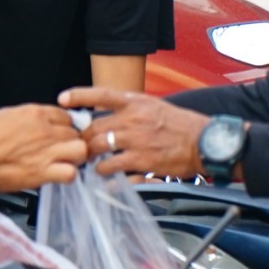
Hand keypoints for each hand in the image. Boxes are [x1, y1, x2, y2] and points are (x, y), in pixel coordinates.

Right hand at [0, 104, 91, 193]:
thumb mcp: (7, 115)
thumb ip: (30, 117)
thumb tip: (41, 120)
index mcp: (35, 113)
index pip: (67, 116)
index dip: (65, 127)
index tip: (60, 135)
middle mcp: (45, 130)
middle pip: (76, 133)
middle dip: (71, 142)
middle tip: (62, 151)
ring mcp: (46, 151)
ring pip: (81, 150)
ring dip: (75, 157)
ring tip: (65, 162)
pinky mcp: (42, 172)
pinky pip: (71, 173)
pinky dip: (67, 175)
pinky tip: (58, 175)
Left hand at [60, 86, 209, 179]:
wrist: (204, 142)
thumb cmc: (183, 126)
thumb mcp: (156, 107)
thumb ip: (133, 110)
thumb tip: (112, 117)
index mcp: (137, 102)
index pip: (101, 94)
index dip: (79, 95)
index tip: (63, 99)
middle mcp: (133, 118)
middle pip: (94, 127)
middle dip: (83, 139)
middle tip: (80, 147)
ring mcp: (135, 140)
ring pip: (98, 147)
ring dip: (90, 157)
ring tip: (90, 162)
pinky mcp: (141, 160)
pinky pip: (111, 168)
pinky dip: (103, 172)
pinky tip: (103, 175)